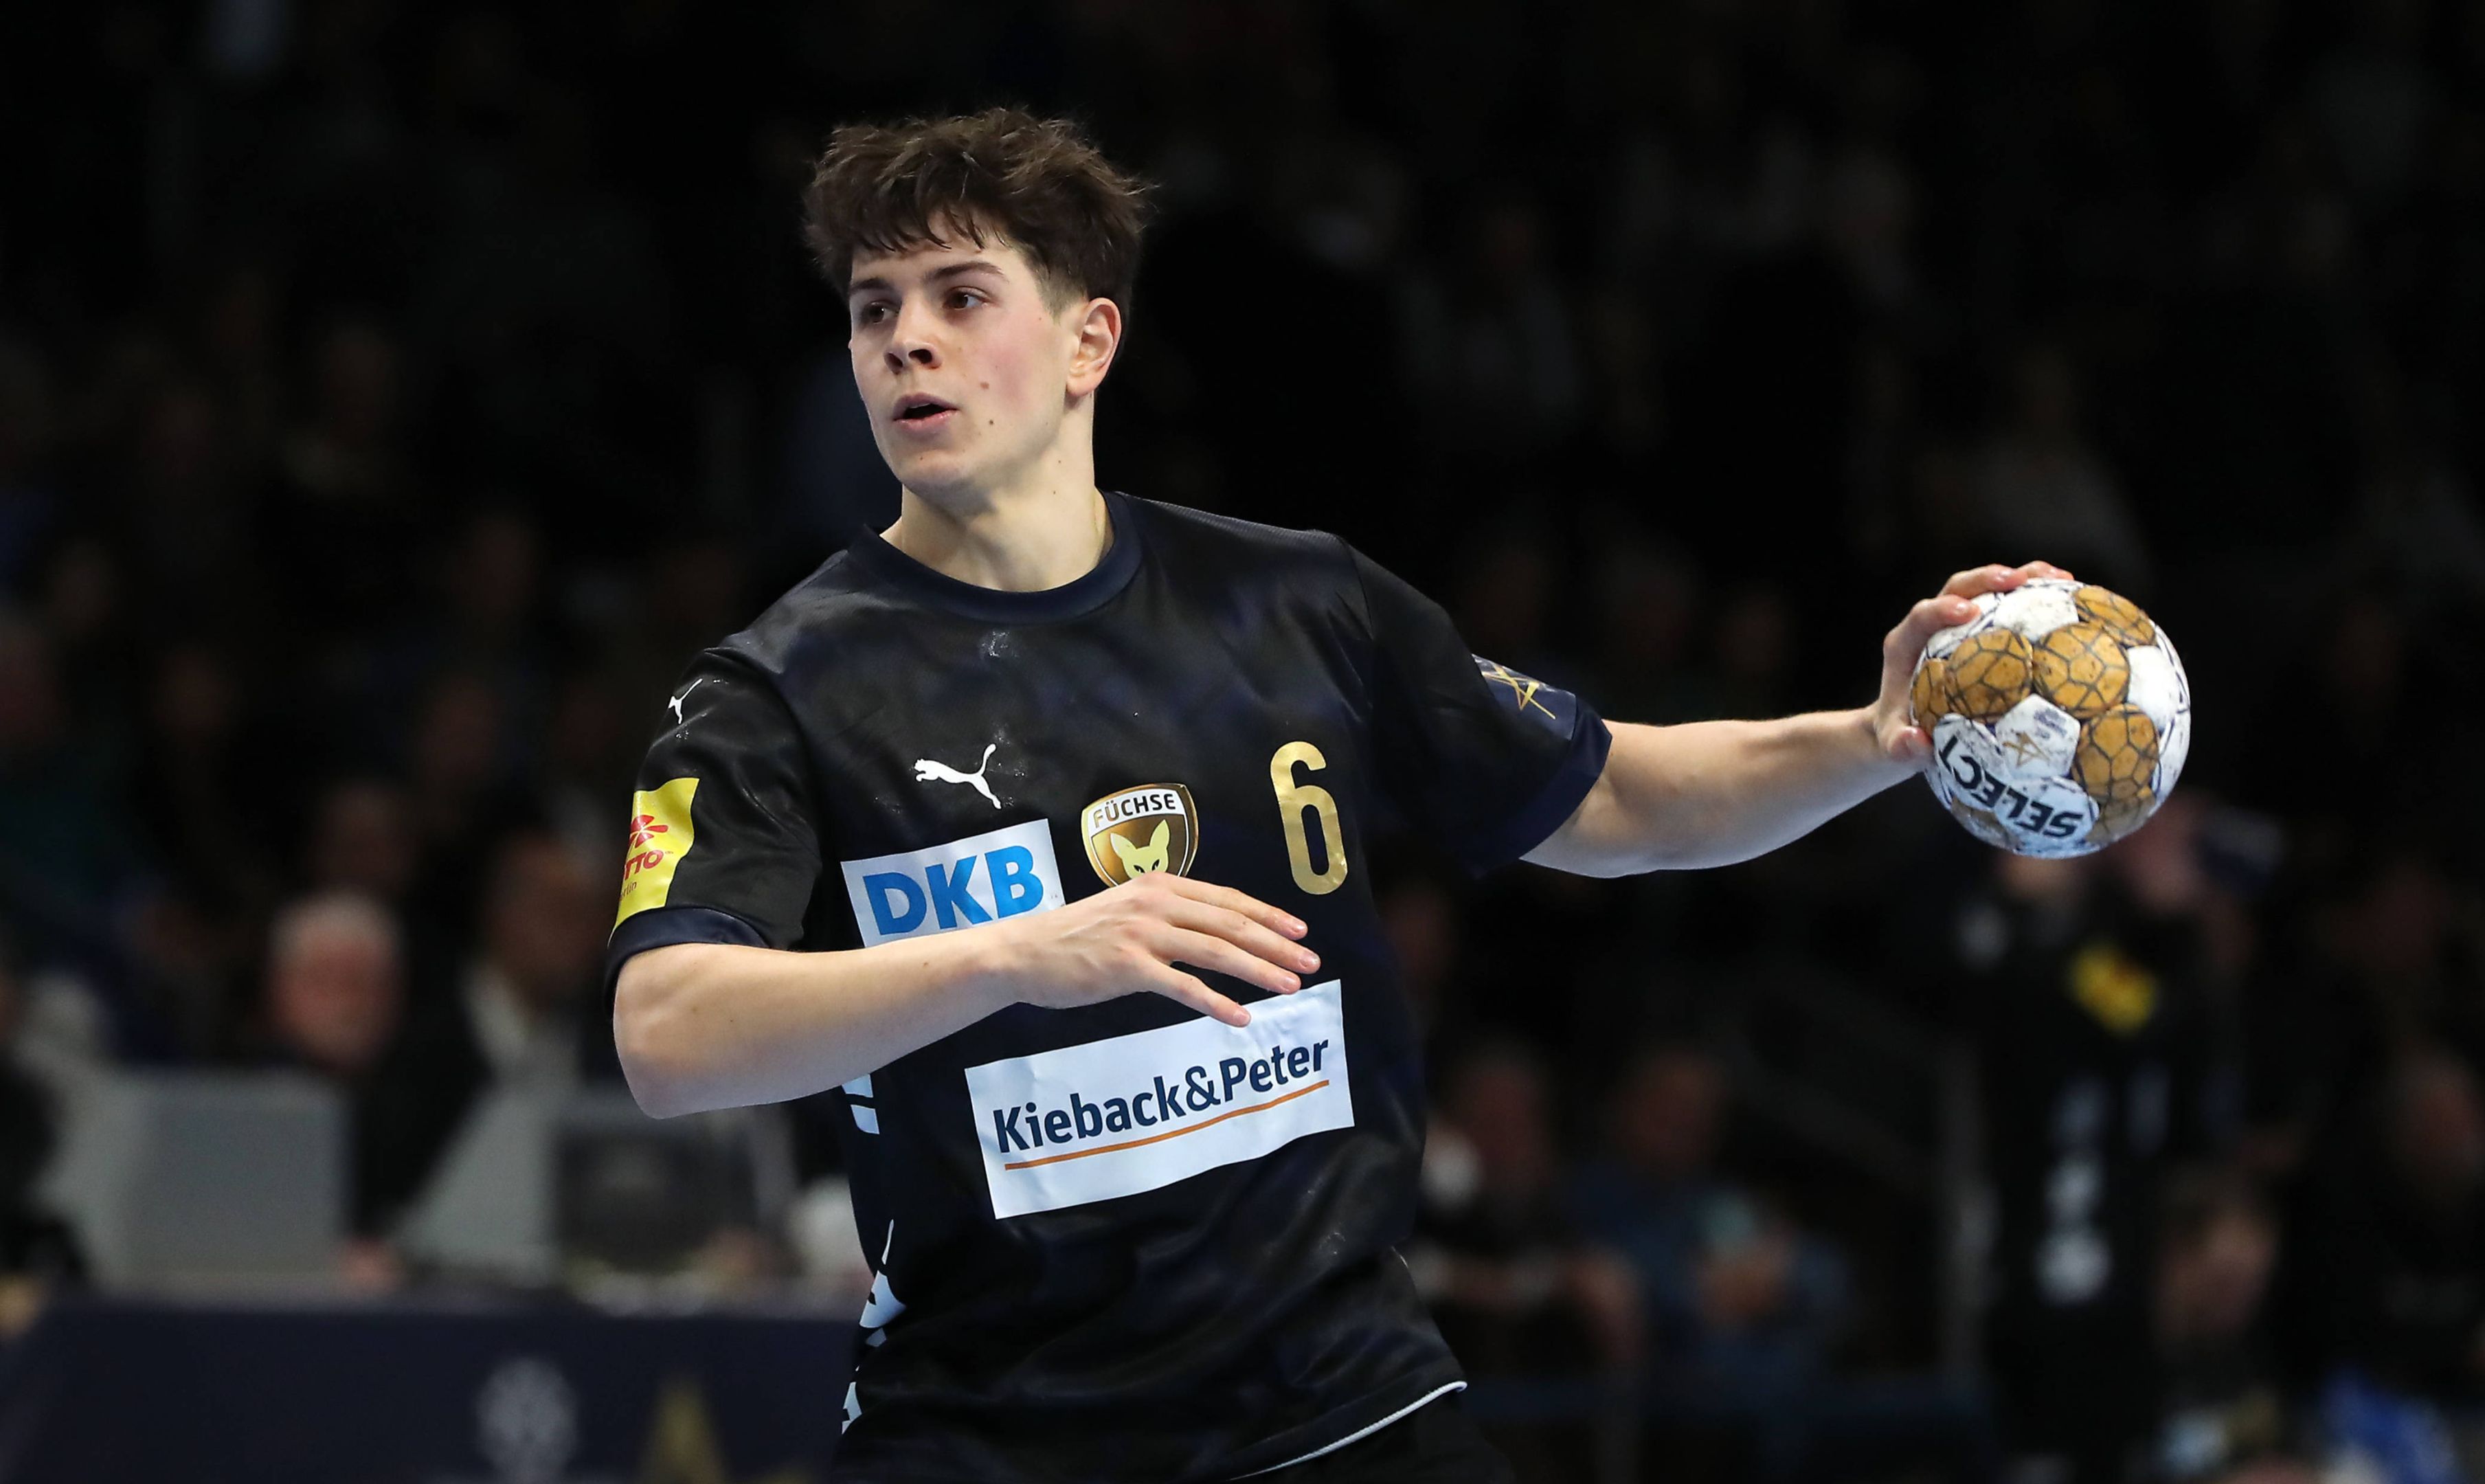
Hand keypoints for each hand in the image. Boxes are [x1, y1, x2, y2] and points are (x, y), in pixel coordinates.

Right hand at [983, 872, 1316, 1026]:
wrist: (1024, 952)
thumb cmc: (1077, 937)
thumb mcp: (1126, 910)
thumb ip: (1167, 914)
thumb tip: (1211, 931)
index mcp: (1159, 885)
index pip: (1227, 899)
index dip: (1267, 915)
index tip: (1299, 930)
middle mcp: (1155, 903)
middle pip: (1230, 923)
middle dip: (1276, 943)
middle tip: (1311, 961)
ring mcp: (1142, 934)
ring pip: (1215, 951)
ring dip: (1258, 970)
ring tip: (1290, 986)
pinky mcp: (1128, 967)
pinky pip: (1184, 987)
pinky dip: (1217, 1002)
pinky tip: (1242, 1016)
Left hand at [1870, 560, 2073, 765]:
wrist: (1906, 730)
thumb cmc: (1901, 737)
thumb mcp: (1896, 748)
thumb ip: (1903, 748)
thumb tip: (1919, 742)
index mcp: (1906, 645)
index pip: (1922, 616)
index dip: (1942, 607)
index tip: (1969, 611)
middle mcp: (1930, 626)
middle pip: (1957, 588)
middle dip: (1987, 578)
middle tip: (2019, 579)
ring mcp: (1957, 623)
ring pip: (1987, 588)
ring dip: (2021, 576)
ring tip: (2059, 577)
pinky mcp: (1980, 628)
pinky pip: (2009, 606)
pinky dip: (2037, 598)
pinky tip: (2074, 600)